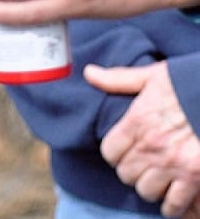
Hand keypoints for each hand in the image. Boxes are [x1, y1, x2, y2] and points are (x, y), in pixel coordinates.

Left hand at [85, 63, 199, 217]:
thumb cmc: (189, 83)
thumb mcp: (153, 76)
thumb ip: (119, 79)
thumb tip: (89, 73)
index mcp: (137, 122)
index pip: (110, 152)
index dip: (116, 154)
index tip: (125, 152)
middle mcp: (151, 147)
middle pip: (126, 174)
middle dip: (133, 171)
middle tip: (144, 166)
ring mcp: (173, 164)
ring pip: (146, 191)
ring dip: (152, 187)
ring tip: (159, 180)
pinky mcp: (195, 177)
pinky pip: (175, 204)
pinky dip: (174, 205)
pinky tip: (175, 198)